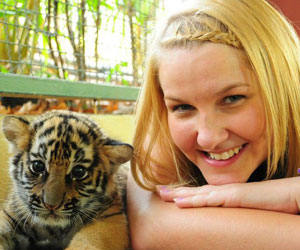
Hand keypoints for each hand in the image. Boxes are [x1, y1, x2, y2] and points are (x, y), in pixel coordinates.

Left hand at [156, 177, 299, 213]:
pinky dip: (193, 202)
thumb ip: (233, 211)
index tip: (170, 194)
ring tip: (162, 194)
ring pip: (197, 194)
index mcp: (224, 195)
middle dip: (175, 191)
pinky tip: (180, 203)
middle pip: (194, 191)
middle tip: (158, 190)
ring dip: (179, 195)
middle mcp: (222, 192)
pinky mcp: (233, 198)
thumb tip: (224, 218)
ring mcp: (227, 193)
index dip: (184, 193)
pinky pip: (210, 201)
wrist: (287, 195)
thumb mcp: (246, 209)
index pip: (200, 193)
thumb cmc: (269, 203)